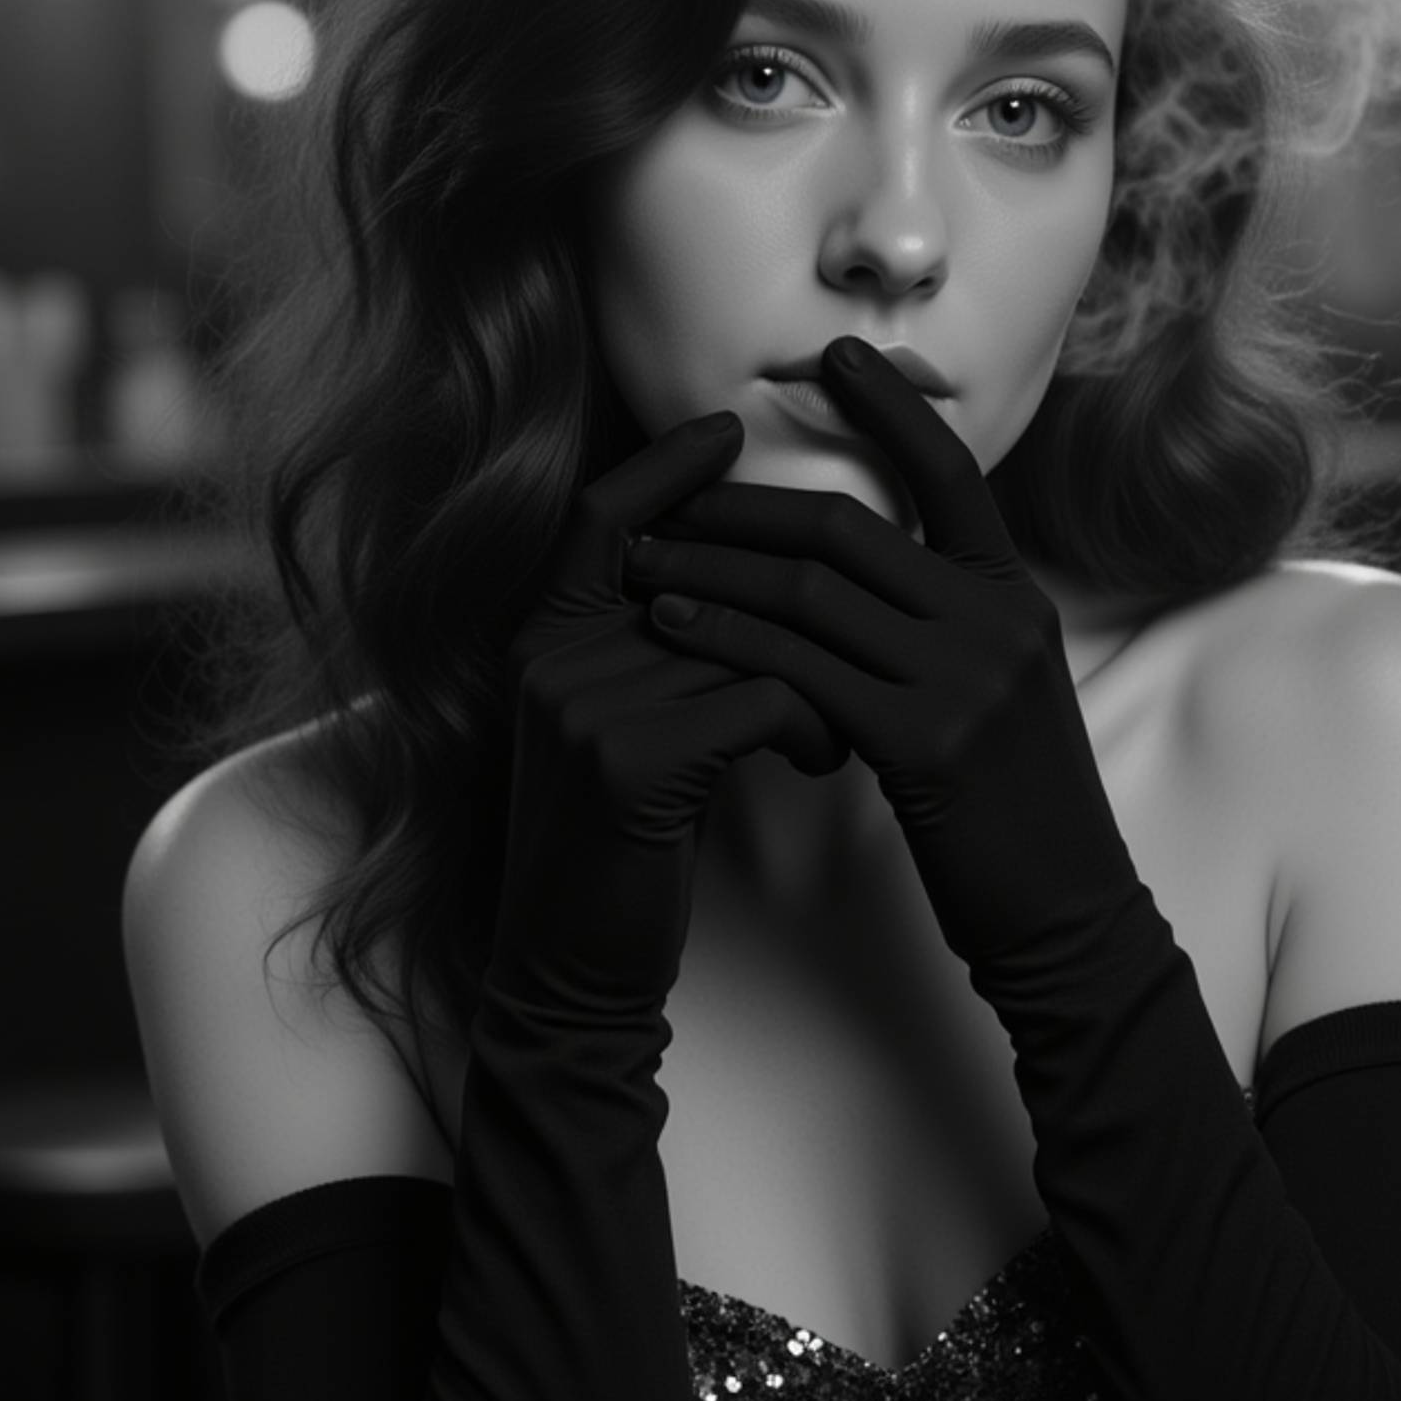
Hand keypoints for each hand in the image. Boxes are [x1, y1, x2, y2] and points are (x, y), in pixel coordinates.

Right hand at [490, 410, 850, 1022]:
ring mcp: (585, 705)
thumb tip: (735, 574)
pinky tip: (825, 759)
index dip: (664, 467)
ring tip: (852, 717)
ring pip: (746, 639)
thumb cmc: (617, 848)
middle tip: (858, 618)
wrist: (570, 969)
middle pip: (699, 575)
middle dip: (791, 596)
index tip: (728, 432)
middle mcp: (551, 657)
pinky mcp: (632, 763)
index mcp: (541, 637)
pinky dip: (812, 725)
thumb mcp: (616, 729)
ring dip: (818, 675)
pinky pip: (760, 701)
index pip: (599, 513)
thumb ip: (648, 650)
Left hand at [622, 337, 1138, 970]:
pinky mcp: (923, 742)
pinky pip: (798, 668)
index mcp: (1016, 594)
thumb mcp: (1006, 689)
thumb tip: (865, 565)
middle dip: (743, 508)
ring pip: (810, 593)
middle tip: (664, 499)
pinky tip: (673, 628)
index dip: (891, 407)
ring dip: (712, 571)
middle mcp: (997, 619)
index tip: (836, 354)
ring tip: (643, 563)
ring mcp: (965, 678)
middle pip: (849, 528)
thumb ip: (950, 619)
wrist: (1068, 912)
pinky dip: (725, 640)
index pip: (951, 472)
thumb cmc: (1015, 807)